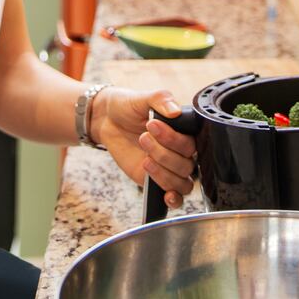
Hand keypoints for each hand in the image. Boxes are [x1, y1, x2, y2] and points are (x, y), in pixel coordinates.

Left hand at [91, 86, 196, 207]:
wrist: (107, 120)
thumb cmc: (129, 106)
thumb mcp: (143, 98)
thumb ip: (161, 99)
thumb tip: (175, 111)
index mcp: (183, 131)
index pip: (191, 143)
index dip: (173, 139)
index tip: (152, 125)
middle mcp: (179, 152)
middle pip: (187, 164)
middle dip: (164, 153)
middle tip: (143, 137)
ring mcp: (169, 169)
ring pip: (182, 183)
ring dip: (163, 172)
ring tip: (145, 158)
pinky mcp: (156, 182)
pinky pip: (174, 197)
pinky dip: (174, 199)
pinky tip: (167, 195)